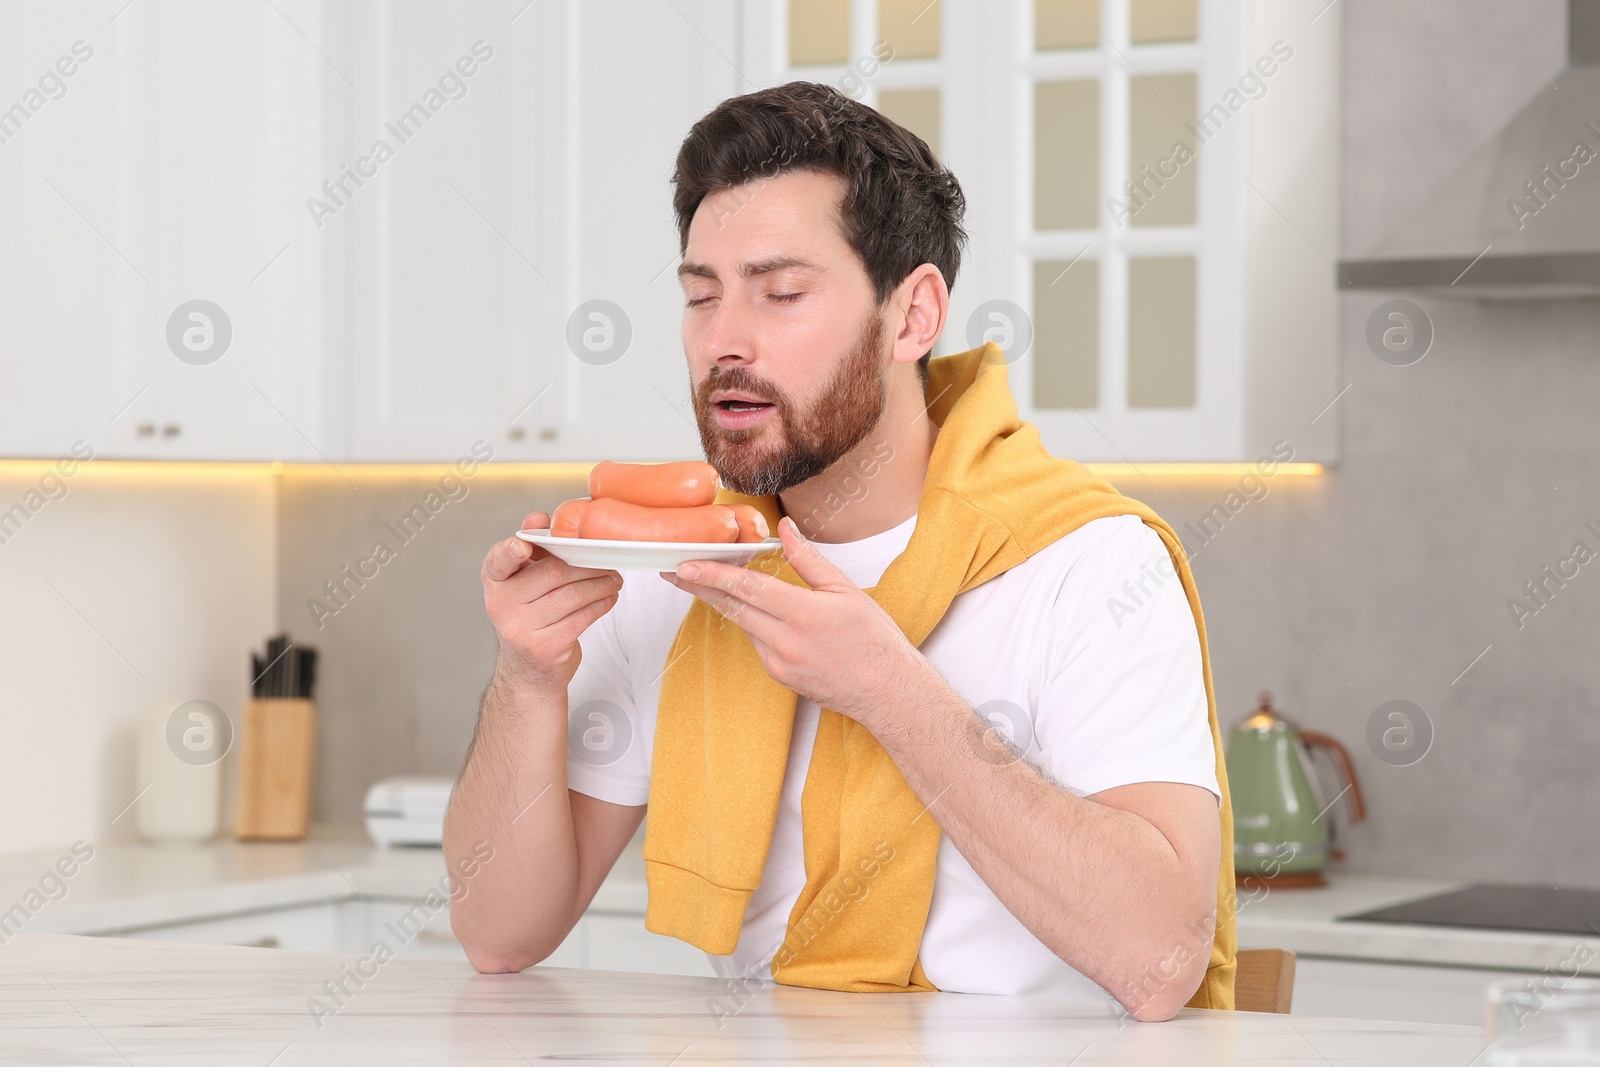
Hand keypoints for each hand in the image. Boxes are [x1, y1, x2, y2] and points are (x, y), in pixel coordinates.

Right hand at [482, 511, 623, 691]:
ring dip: (601, 584)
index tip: (524, 547)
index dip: (510, 551)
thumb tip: (539, 518)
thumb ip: (533, 548)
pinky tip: (608, 597)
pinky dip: (601, 604)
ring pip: (572, 595)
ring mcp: (521, 629)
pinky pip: (582, 617)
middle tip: (607, 562)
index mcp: (495, 581)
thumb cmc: (531, 615)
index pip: (498, 561)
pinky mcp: (545, 647)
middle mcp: (502, 605)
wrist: (529, 670)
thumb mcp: (525, 581)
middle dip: (587, 565)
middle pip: (553, 573)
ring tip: (614, 579)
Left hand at [663, 516, 934, 729]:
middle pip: (732, 607)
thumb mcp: (847, 591)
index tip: (684, 565)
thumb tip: (785, 529)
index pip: (747, 588)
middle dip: (699, 587)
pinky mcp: (778, 676)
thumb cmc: (874, 642)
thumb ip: (808, 560)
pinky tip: (754, 610)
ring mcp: (778, 663)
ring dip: (725, 601)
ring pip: (743, 623)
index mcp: (804, 615)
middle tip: (673, 570)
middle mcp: (785, 642)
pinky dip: (752, 621)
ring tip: (704, 579)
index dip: (712, 574)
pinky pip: (757, 641)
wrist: (887, 693)